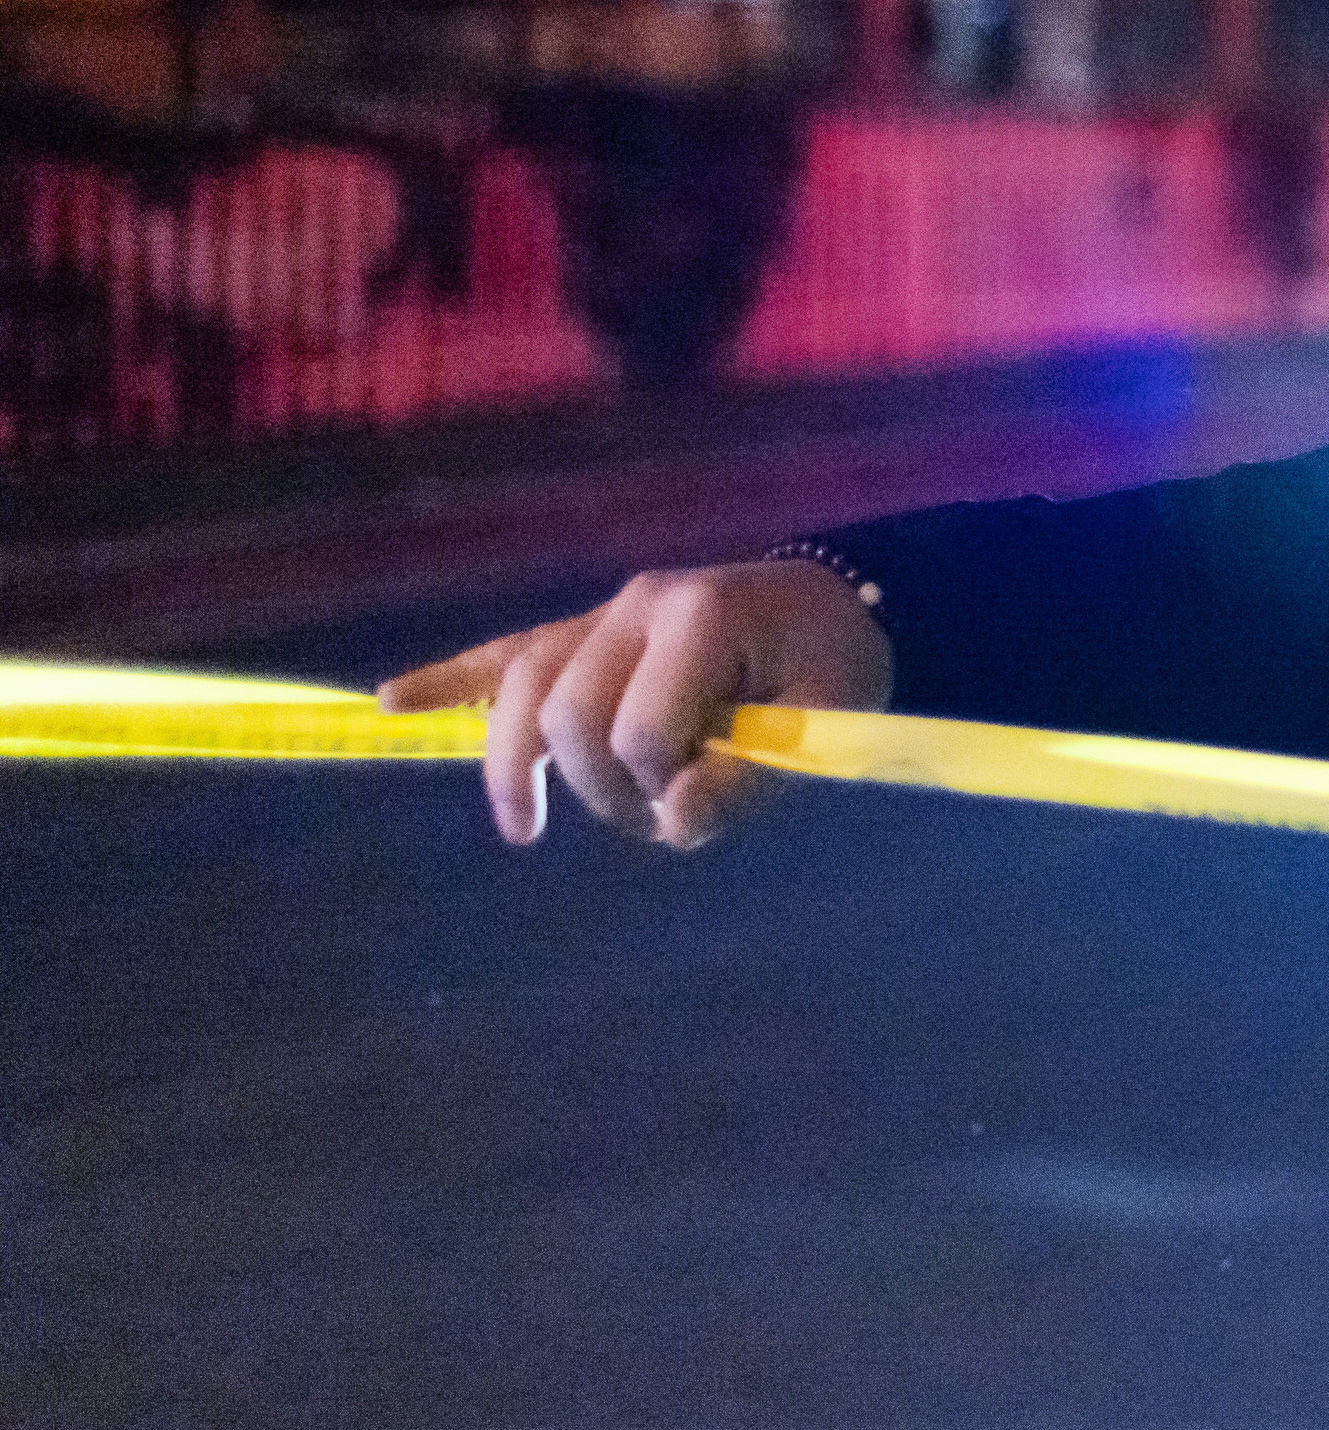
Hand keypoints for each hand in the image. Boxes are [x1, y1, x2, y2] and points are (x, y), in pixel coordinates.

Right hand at [379, 560, 892, 849]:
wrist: (834, 601)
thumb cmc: (835, 663)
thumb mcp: (827, 722)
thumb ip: (754, 777)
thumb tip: (673, 823)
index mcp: (700, 617)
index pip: (638, 727)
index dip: (662, 784)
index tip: (704, 800)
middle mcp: (637, 605)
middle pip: (567, 712)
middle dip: (597, 785)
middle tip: (650, 820)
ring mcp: (604, 614)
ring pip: (523, 688)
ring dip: (521, 765)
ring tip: (525, 827)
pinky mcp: (585, 630)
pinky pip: (507, 653)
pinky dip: (450, 678)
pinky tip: (392, 702)